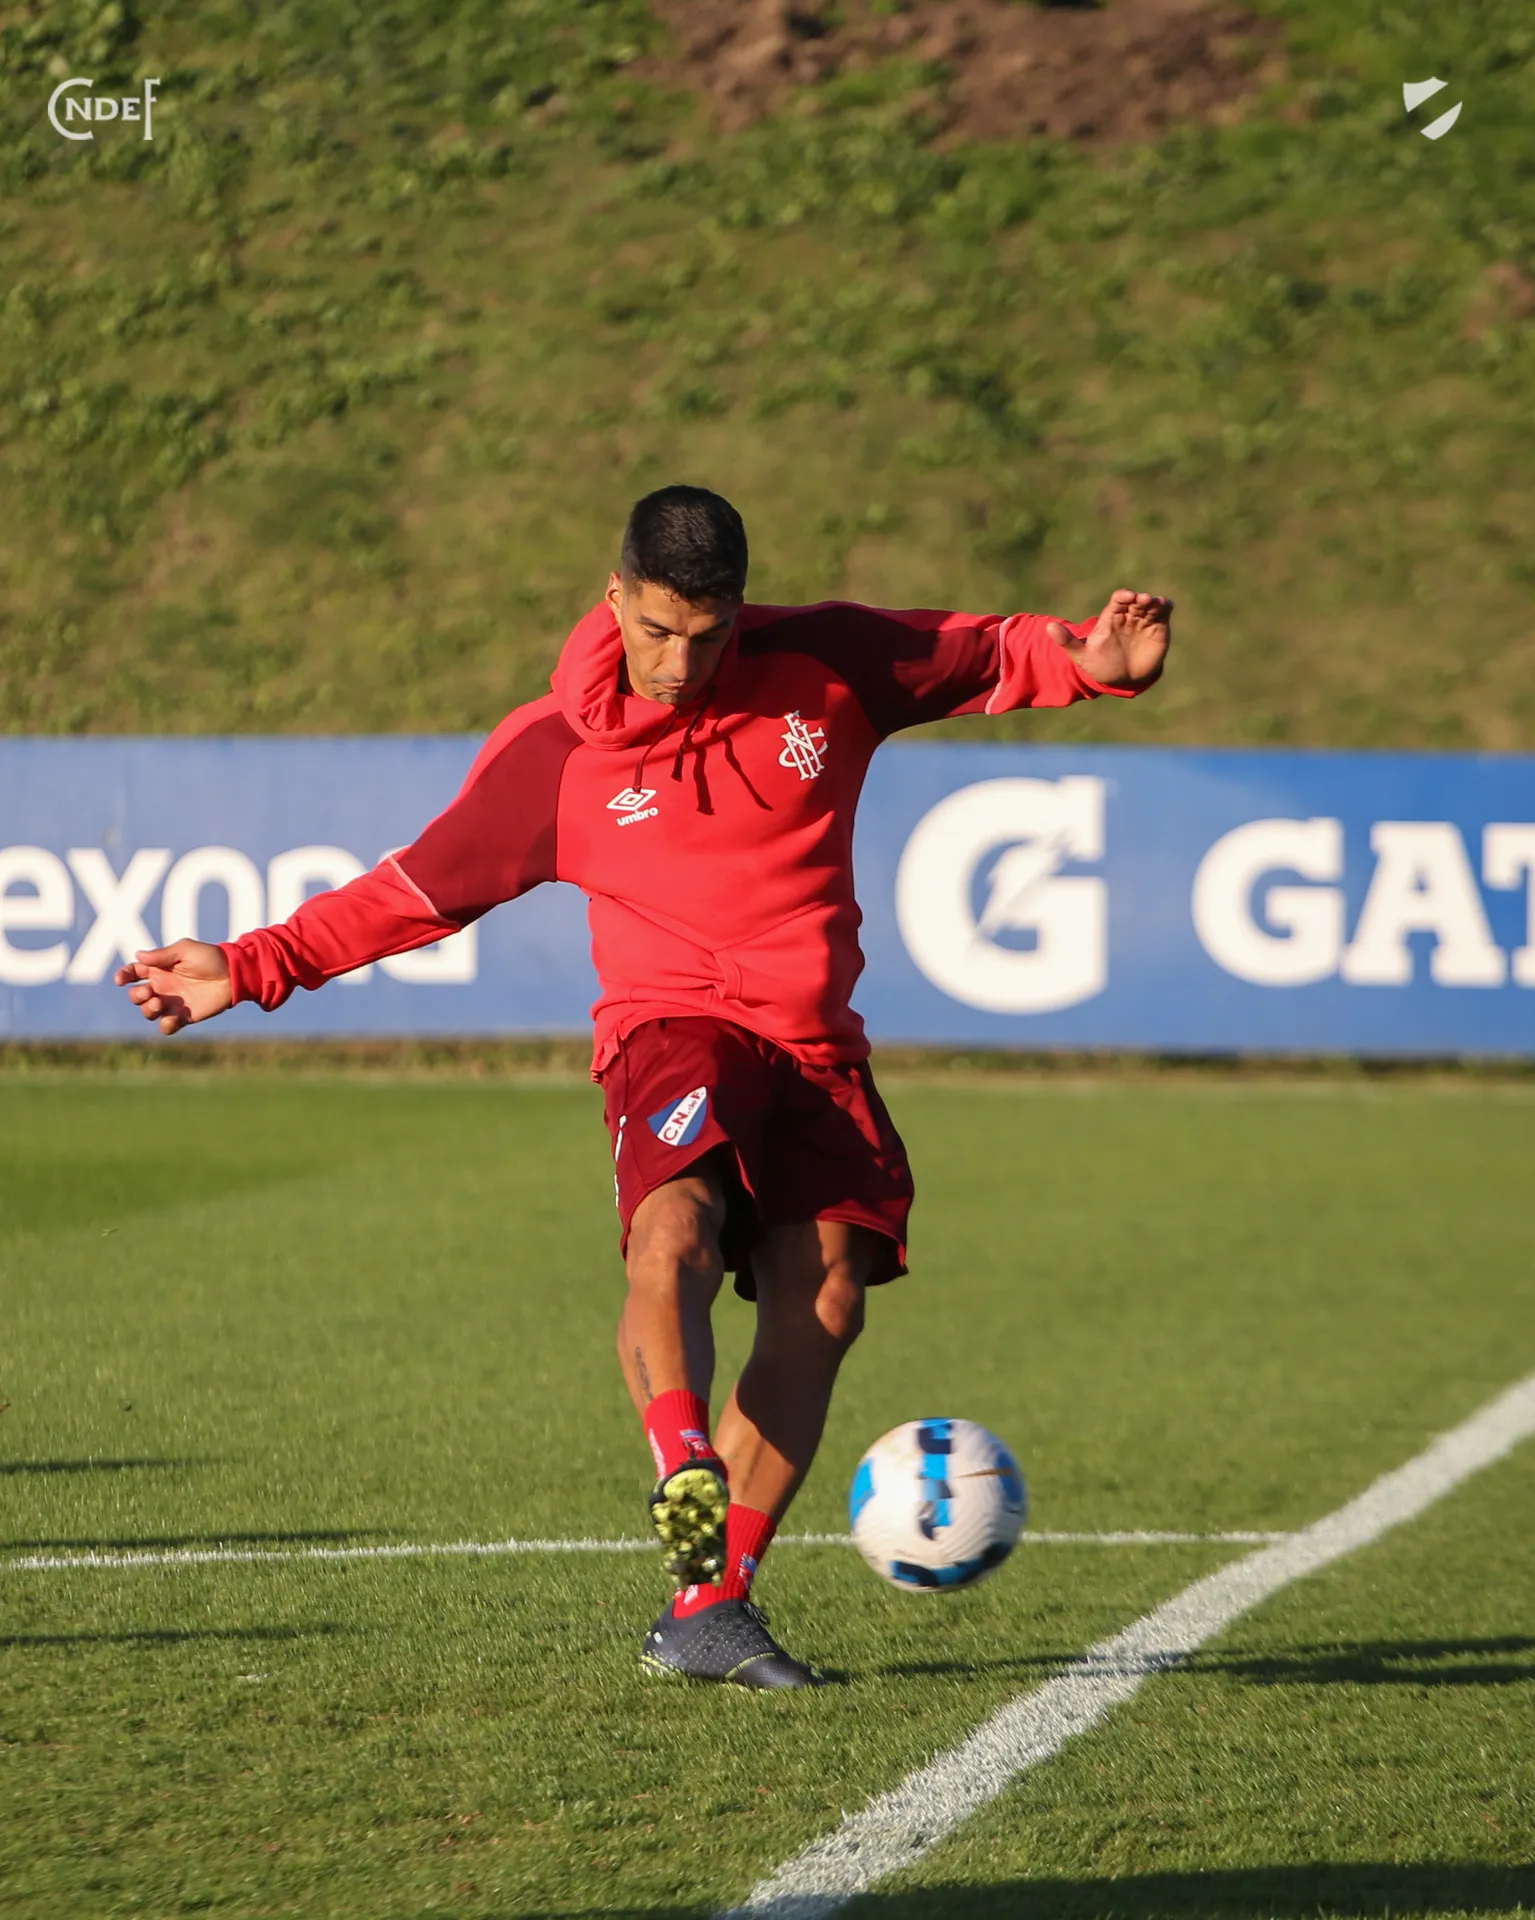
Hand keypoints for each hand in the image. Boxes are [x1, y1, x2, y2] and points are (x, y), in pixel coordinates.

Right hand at [114, 940, 233, 1035]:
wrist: (234, 975)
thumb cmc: (211, 957)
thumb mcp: (185, 950)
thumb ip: (162, 955)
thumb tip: (137, 955)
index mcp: (159, 969)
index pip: (133, 973)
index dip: (123, 976)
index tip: (121, 980)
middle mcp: (162, 986)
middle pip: (136, 996)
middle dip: (136, 996)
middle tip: (149, 992)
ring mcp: (172, 1003)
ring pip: (147, 1012)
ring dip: (147, 1010)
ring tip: (159, 1003)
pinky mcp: (184, 1017)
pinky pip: (166, 1027)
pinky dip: (165, 1026)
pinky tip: (172, 1019)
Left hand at [1047, 589, 1172, 689]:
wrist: (1120, 679)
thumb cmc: (1099, 664)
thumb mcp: (1081, 655)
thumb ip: (1067, 641)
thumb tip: (1048, 627)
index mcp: (1111, 617)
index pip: (1118, 600)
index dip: (1123, 596)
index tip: (1127, 597)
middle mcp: (1129, 615)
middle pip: (1136, 601)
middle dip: (1140, 599)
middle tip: (1143, 600)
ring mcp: (1144, 621)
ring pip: (1151, 605)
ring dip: (1154, 602)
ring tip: (1156, 603)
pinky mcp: (1159, 628)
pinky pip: (1163, 613)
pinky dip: (1166, 607)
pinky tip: (1167, 605)